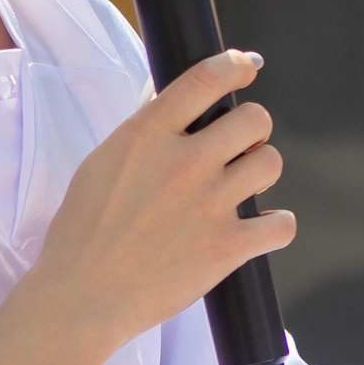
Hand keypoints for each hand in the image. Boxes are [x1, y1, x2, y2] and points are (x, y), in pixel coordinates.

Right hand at [16, 50, 294, 357]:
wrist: (80, 298)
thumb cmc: (82, 235)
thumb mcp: (102, 165)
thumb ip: (144, 135)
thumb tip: (175, 106)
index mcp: (147, 136)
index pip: (206, 79)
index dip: (235, 66)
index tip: (245, 68)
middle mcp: (184, 163)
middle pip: (255, 119)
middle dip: (252, 129)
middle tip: (238, 148)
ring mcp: (210, 204)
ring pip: (271, 163)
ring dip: (260, 172)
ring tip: (241, 188)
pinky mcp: (228, 246)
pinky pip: (282, 224)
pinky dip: (276, 226)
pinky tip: (260, 228)